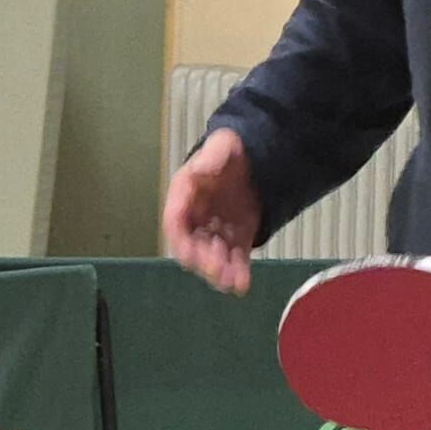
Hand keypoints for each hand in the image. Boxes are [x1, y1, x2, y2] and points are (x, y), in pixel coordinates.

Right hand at [162, 127, 261, 294]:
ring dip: (221, 272)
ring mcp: (216, 230)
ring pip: (213, 257)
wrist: (256, 156)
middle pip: (193, 245)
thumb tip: (200, 171)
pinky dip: (238, 272)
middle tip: (217, 271)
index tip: (188, 255)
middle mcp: (196, 217)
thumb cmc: (231, 150)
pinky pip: (235, 258)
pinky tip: (243, 284)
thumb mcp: (222, 145)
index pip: (175, 221)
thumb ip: (211, 158)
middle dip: (204, 260)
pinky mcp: (236, 238)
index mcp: (185, 194)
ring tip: (233, 283)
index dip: (180, 240)